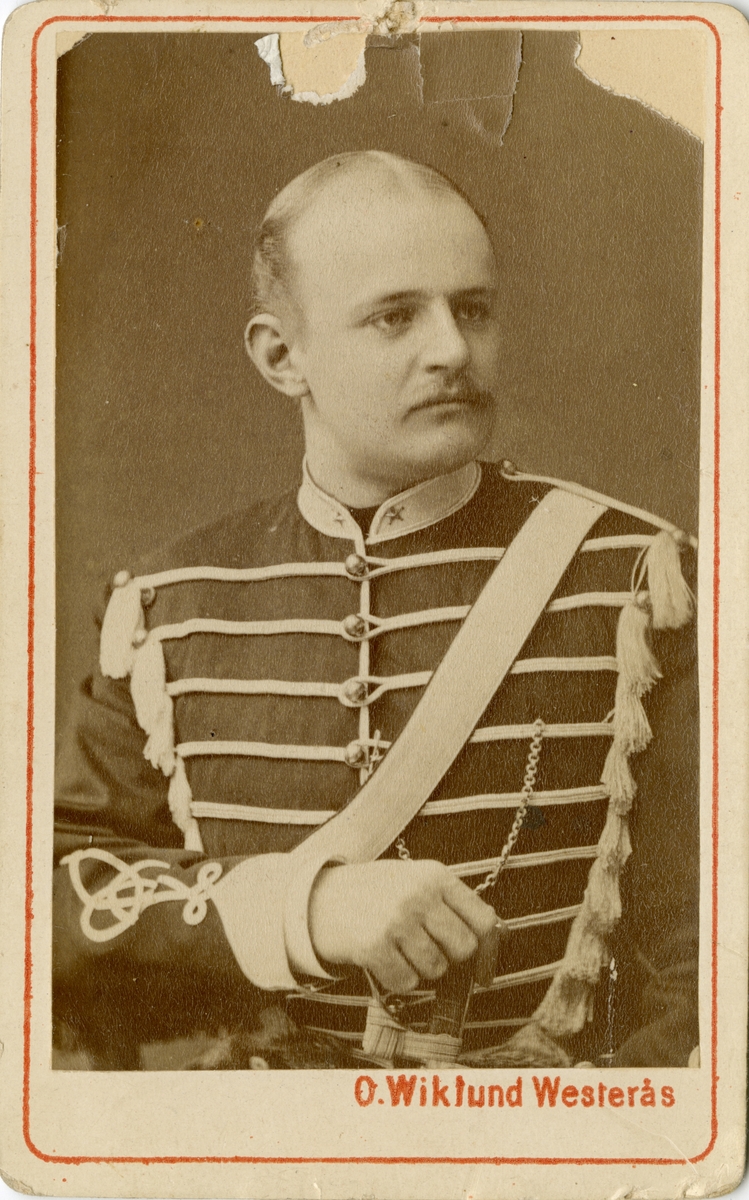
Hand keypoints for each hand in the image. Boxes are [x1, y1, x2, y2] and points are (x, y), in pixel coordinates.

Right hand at [308, 860, 498, 992]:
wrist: (319, 898)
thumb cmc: (376, 894)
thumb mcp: (415, 882)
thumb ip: (451, 905)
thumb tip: (495, 943)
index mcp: (434, 874)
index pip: (483, 919)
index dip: (488, 949)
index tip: (483, 969)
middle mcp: (418, 894)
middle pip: (464, 948)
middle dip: (451, 958)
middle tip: (429, 951)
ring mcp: (396, 919)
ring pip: (436, 969)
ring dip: (421, 969)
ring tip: (401, 950)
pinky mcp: (374, 945)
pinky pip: (407, 982)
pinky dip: (398, 980)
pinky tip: (384, 961)